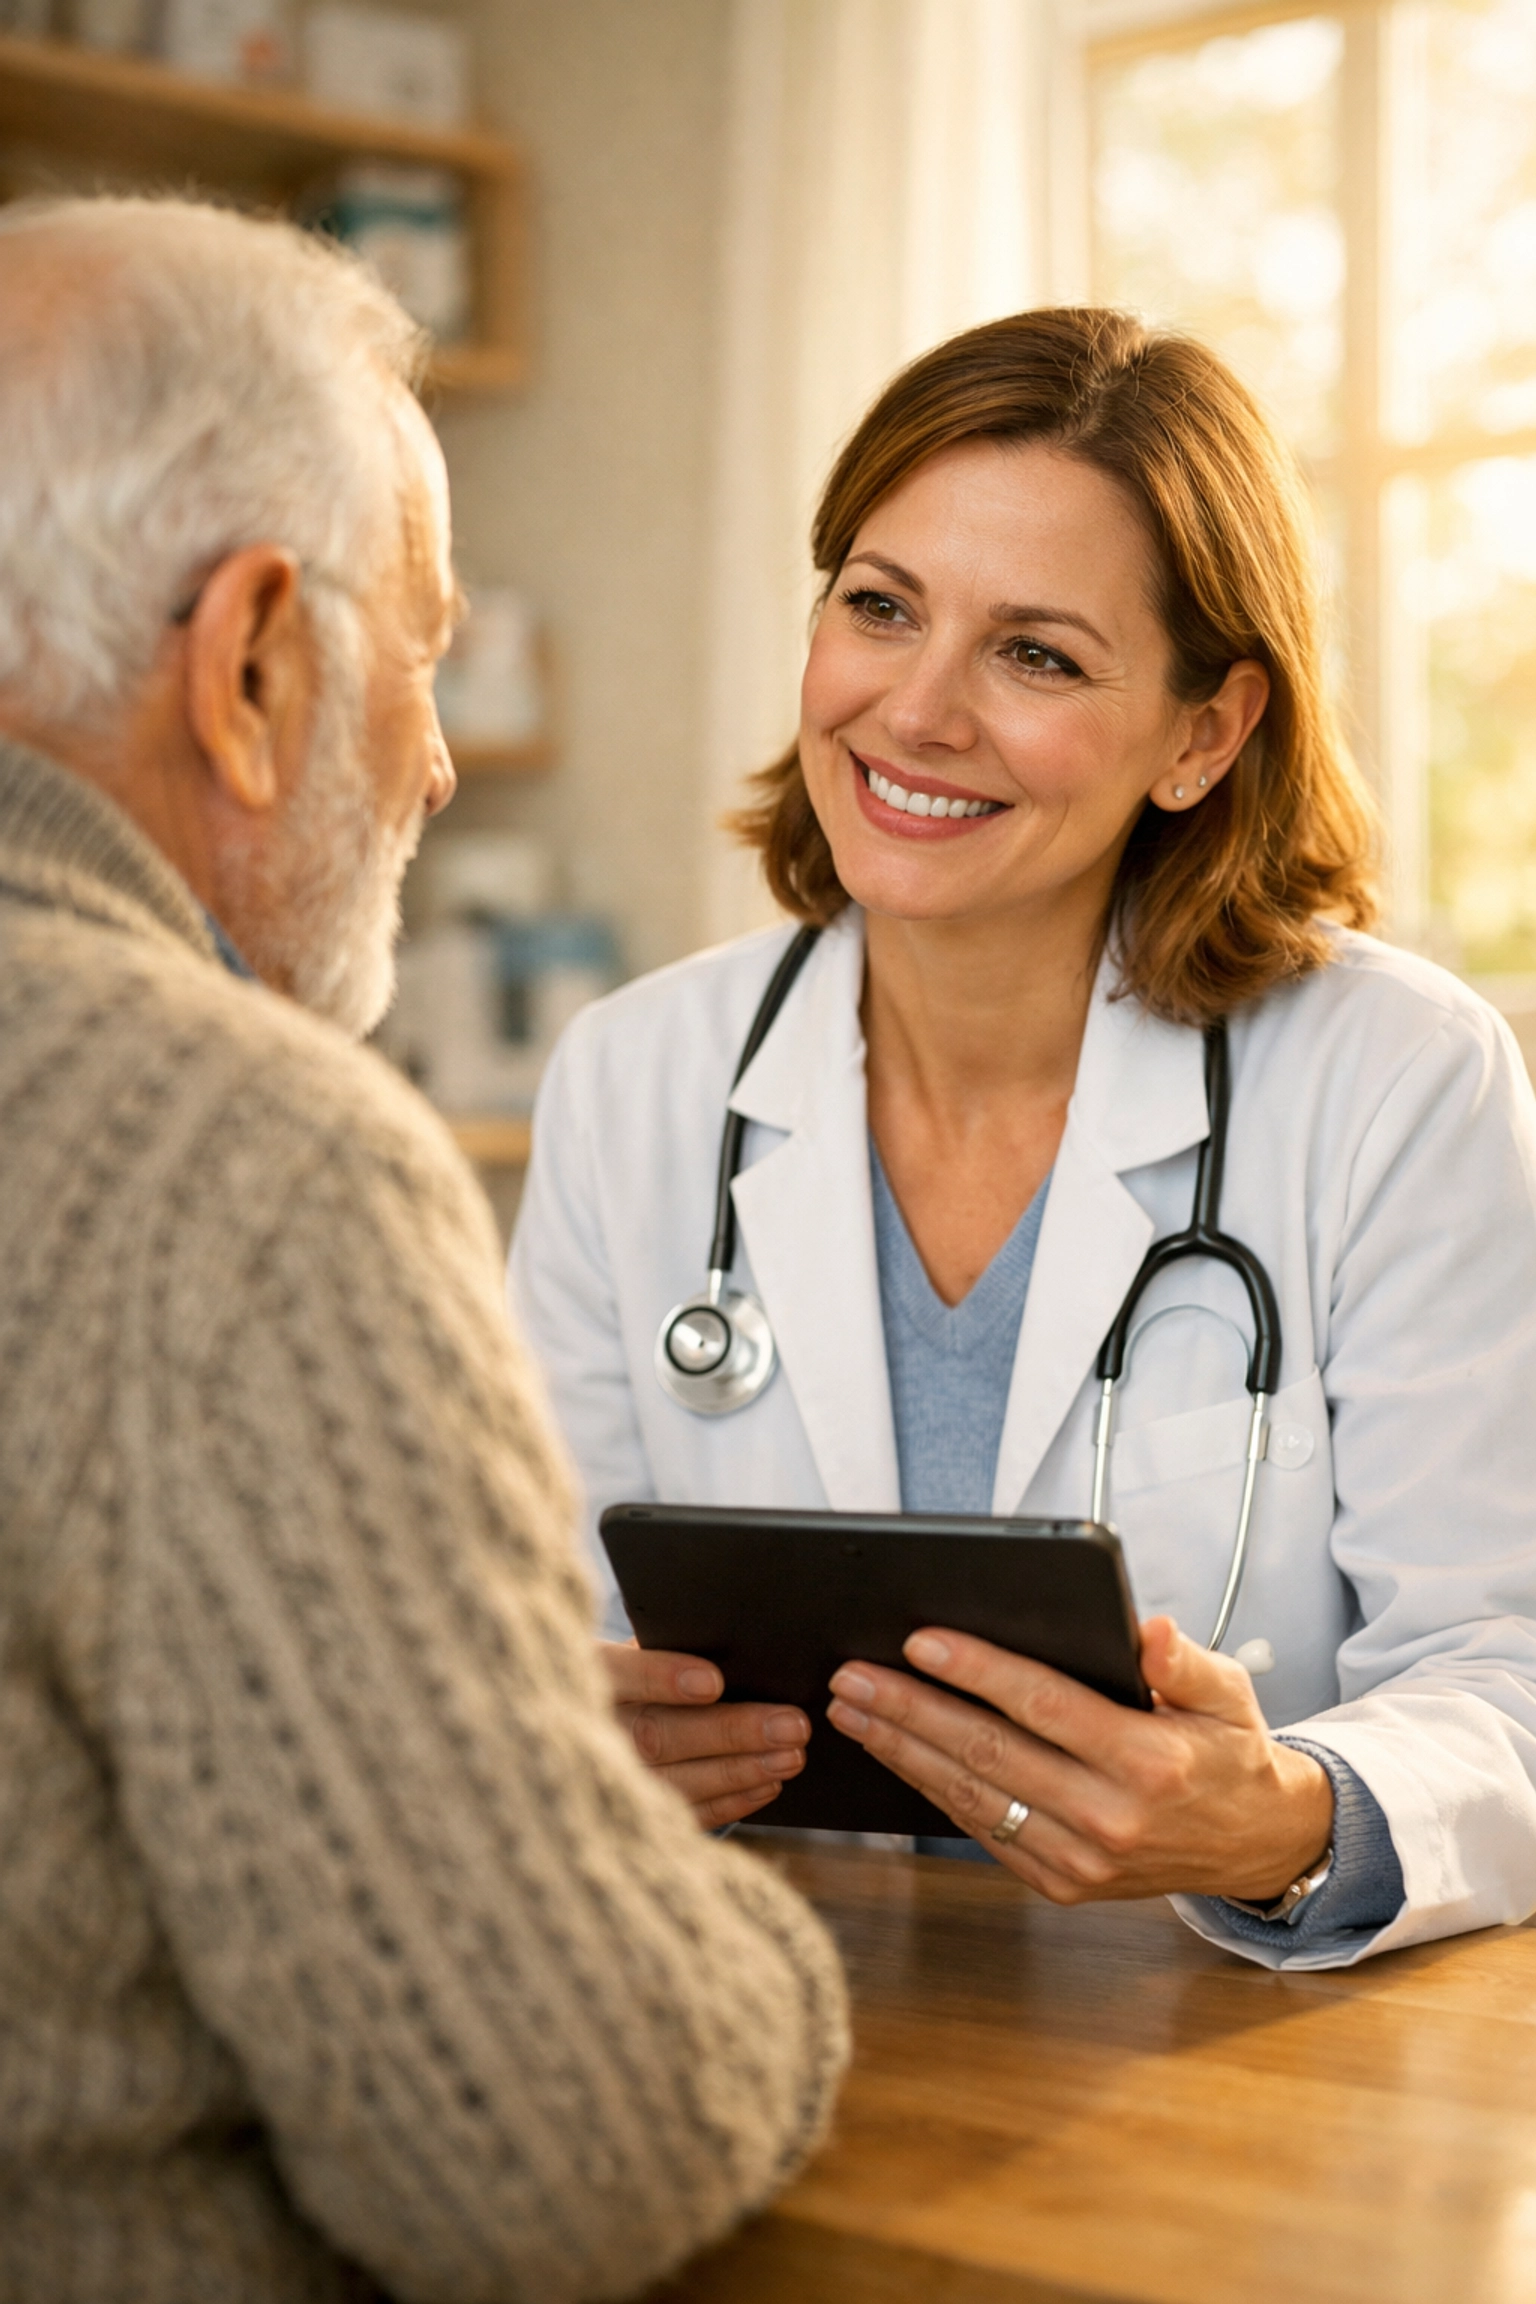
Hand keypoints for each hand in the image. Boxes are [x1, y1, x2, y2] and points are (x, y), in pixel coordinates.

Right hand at [602, 1641, 810, 1829]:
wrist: (588, 1726)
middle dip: (730, 1732)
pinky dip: (729, 1800)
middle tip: (790, 1724)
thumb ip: (671, 1647)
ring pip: (675, 1782)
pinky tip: (766, 1783)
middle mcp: (592, 1732)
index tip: (714, 1681)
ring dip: (740, 1770)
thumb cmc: (635, 1674)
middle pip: (657, 1737)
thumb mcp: (638, 1649)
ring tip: (791, 1756)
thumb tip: (736, 1647)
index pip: (619, 1674)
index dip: (661, 1678)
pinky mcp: (632, 1816)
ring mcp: (609, 1779)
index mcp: (588, 1675)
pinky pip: (682, 1815)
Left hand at [826, 1616, 1333, 1904]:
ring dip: (903, 1751)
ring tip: (853, 1711)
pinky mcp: (1063, 1884)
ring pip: (972, 1796)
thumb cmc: (1229, 1753)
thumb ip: (1184, 1660)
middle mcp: (1112, 1818)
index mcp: (1149, 1761)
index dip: (977, 1670)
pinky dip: (933, 1792)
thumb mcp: (1228, 1692)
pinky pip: (984, 1831)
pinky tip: (897, 1756)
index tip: (920, 1639)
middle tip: (852, 1675)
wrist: (1254, 1845)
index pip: (1043, 1705)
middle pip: (989, 1751)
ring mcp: (1083, 1860)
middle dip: (911, 1709)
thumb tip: (1148, 1630)